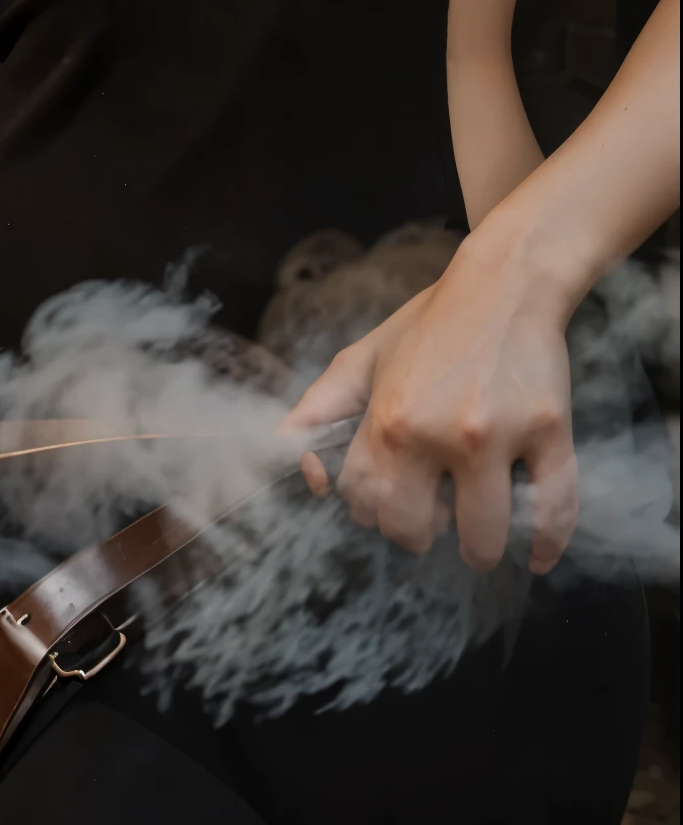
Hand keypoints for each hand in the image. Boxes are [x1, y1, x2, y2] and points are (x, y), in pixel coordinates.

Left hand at [282, 248, 578, 575]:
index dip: (372, 509)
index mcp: (389, 418)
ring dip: (479, 546)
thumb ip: (322, 406)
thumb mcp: (366, 357)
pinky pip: (554, 512)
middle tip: (432, 514)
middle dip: (418, 532)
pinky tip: (535, 555)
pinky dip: (546, 545)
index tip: (389, 500)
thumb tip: (285, 449)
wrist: (505, 284)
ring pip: (484, 535)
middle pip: (416, 529)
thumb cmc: (431, 324)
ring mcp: (499, 437)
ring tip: (479, 533)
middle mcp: (440, 433)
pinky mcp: (551, 434)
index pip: (364, 501)